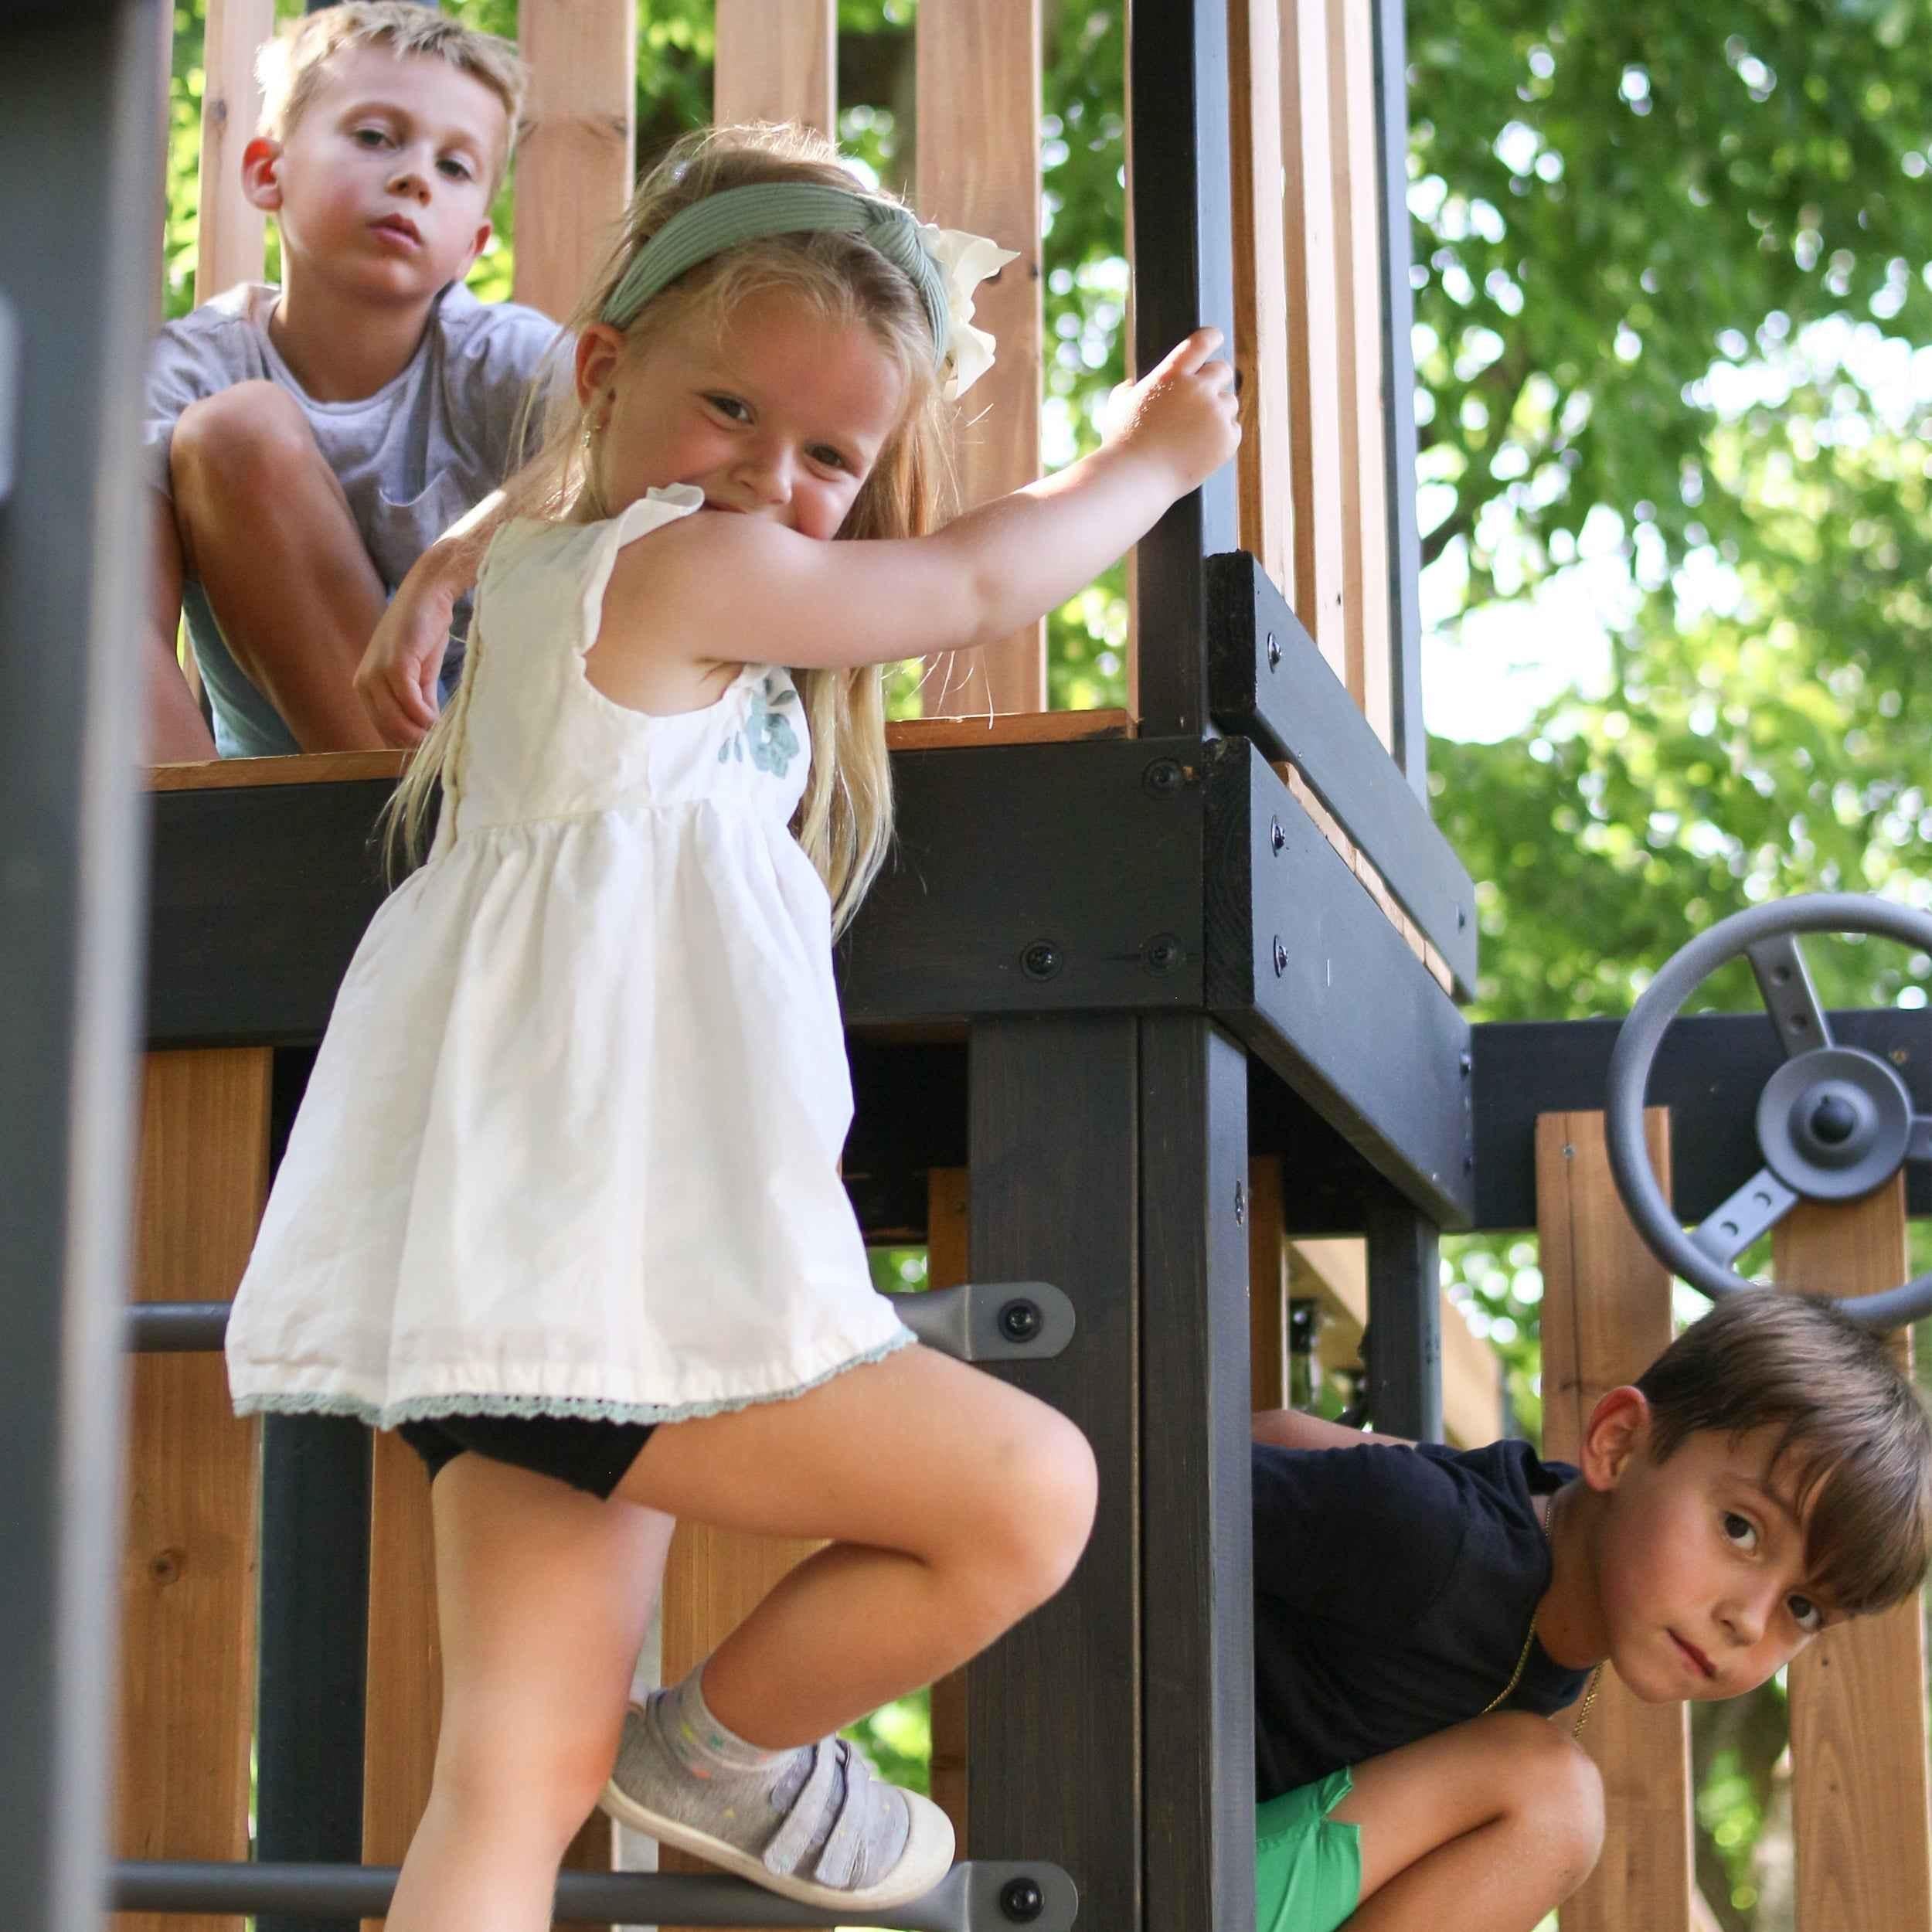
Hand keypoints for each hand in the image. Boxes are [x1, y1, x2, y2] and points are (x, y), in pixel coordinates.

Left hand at [355, 559, 456, 746]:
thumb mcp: (419, 675)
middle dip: (415, 744)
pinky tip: (439, 721)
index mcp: (366, 687)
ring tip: (443, 737)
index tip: (430, 754)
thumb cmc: (424, 632)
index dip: (406, 746)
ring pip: (397, 721)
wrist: (429, 594)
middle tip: (441, 750)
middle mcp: (364, 682)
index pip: (383, 730)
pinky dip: (426, 717)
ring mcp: (377, 674)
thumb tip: (428, 733)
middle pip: (389, 730)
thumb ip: (418, 703)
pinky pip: (410, 704)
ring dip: (422, 734)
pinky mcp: (395, 665)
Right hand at [1102, 327, 1240, 496]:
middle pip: (1222, 370)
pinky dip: (1221, 436)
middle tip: (1203, 396)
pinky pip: (1233, 429)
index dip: (1211, 337)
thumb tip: (1133, 385)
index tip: (1216, 337)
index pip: (1201, 342)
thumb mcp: (1118, 406)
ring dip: (1217, 410)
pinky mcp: (1226, 439)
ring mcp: (1215, 414)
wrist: (1137, 478)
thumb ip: (1130, 388)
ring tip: (1196, 430)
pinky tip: (1203, 446)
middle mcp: (1199, 389)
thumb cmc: (1123, 444)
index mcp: (1173, 374)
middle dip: (1214, 380)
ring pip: (1229, 402)